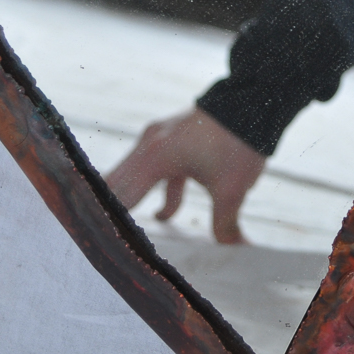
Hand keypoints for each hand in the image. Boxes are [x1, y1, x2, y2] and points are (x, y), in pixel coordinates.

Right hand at [103, 107, 265, 244]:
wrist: (256, 101)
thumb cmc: (239, 141)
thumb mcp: (232, 190)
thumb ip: (225, 225)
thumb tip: (235, 252)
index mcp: (155, 157)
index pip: (119, 196)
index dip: (107, 221)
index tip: (97, 243)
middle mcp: (148, 145)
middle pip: (115, 183)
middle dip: (108, 213)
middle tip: (98, 243)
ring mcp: (157, 139)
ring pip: (133, 176)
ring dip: (130, 202)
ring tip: (122, 232)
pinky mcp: (170, 139)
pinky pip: (154, 169)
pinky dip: (157, 191)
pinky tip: (164, 215)